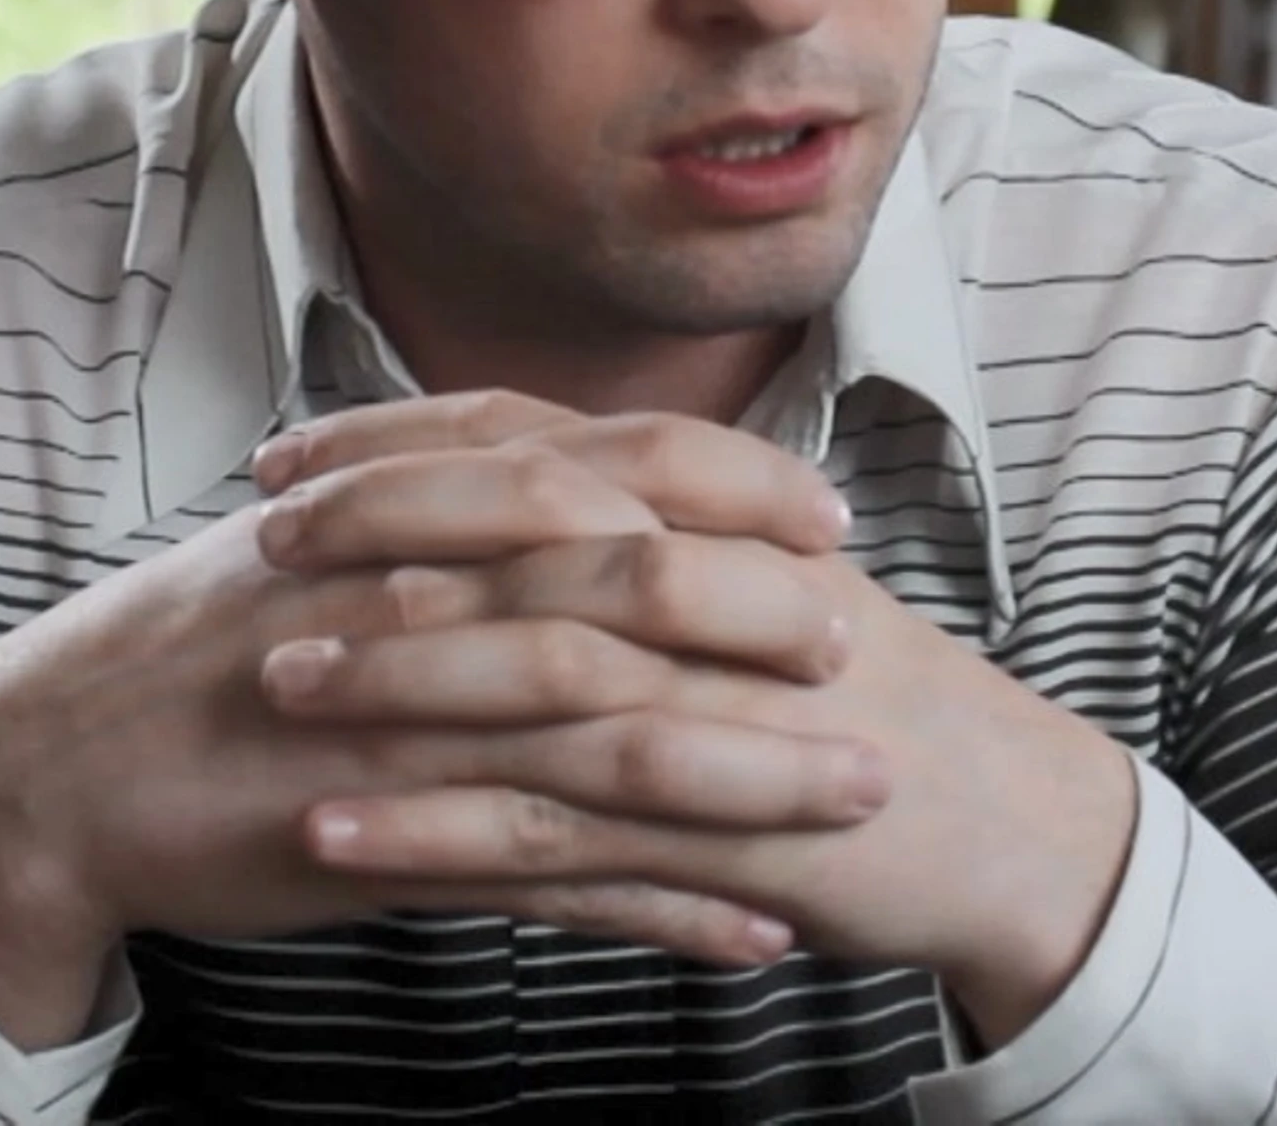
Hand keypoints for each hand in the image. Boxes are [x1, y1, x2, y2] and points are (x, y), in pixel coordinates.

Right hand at [0, 393, 873, 1049]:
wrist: (48, 767)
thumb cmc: (206, 643)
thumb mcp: (326, 533)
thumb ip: (456, 503)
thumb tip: (591, 477)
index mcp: (415, 513)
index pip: (609, 470)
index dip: (732, 486)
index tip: (830, 513)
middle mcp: (421, 602)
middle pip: (635, 599)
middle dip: (768, 627)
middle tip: (867, 655)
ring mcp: (410, 731)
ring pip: (616, 748)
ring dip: (755, 780)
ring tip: (863, 803)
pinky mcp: (392, 847)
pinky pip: (554, 881)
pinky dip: (665, 910)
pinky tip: (755, 935)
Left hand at [263, 407, 1140, 1045]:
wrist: (1015, 828)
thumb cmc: (876, 710)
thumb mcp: (777, 587)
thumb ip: (664, 534)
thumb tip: (524, 495)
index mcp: (727, 519)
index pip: (545, 443)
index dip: (411, 440)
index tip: (296, 456)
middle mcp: (722, 588)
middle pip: (529, 527)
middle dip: (382, 528)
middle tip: (262, 542)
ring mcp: (721, 707)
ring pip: (530, 669)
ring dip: (391, 674)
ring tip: (273, 684)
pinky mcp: (715, 829)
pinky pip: (549, 823)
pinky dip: (432, 828)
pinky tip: (334, 835)